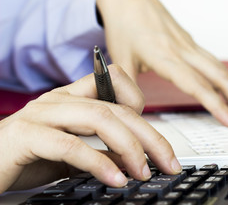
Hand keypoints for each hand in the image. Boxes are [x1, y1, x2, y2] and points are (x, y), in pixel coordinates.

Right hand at [0, 65, 180, 192]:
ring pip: (99, 118)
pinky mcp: (26, 135)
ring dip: (128, 147)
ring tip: (142, 172)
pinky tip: (114, 180)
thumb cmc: (27, 157)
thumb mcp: (75, 155)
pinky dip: (97, 163)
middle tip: (168, 162)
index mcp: (73, 98)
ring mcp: (42, 114)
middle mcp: (60, 99)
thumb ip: (103, 152)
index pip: (116, 81)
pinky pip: (69, 145)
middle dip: (149, 136)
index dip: (140, 102)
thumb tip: (136, 159)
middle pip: (116, 107)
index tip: (155, 137)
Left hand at [96, 0, 227, 126]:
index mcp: (163, 56)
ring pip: (221, 69)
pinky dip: (227, 78)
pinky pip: (214, 62)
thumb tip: (133, 111)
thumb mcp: (120, 57)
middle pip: (219, 77)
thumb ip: (127, 87)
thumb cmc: (125, 26)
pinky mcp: (191, 44)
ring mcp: (189, 46)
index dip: (216, 104)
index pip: (196, 85)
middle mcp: (181, 50)